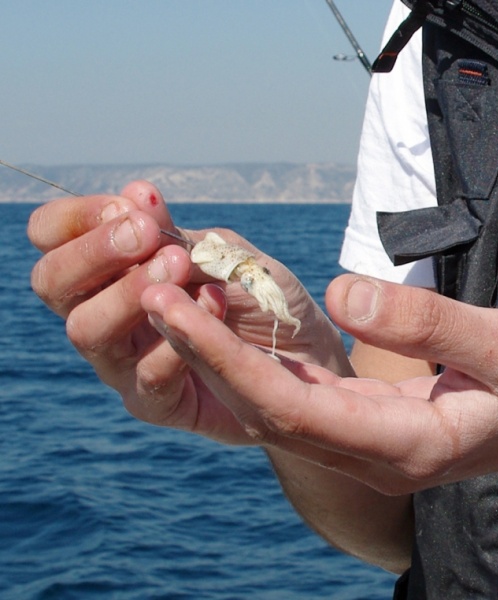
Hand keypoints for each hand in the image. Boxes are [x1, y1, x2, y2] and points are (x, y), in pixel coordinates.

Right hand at [28, 182, 348, 443]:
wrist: (311, 353)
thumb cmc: (262, 297)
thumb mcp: (226, 255)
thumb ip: (178, 236)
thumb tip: (133, 194)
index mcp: (114, 270)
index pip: (53, 237)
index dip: (78, 218)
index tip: (131, 207)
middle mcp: (106, 316)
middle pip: (52, 284)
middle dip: (94, 252)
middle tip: (146, 234)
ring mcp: (125, 364)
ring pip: (87, 330)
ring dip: (130, 291)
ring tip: (180, 266)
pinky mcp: (158, 404)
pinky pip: (146, 377)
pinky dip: (176, 339)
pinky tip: (213, 308)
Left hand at [140, 274, 497, 493]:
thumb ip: (430, 322)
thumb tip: (343, 294)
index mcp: (403, 447)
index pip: (292, 407)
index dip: (228, 359)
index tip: (175, 308)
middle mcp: (373, 457)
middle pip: (268, 411)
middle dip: (206, 356)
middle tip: (149, 293)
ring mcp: (369, 445)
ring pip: (276, 407)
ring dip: (224, 357)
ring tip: (176, 298)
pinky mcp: (371, 425)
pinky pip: (301, 396)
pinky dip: (260, 358)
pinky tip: (236, 318)